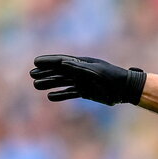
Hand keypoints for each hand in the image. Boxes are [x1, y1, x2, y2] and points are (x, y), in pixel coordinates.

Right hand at [31, 55, 145, 105]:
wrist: (126, 89)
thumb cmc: (112, 77)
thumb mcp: (96, 71)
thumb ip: (79, 67)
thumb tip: (62, 64)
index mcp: (82, 63)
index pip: (61, 61)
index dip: (48, 61)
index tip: (35, 62)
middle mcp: (80, 72)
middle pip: (59, 72)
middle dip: (45, 73)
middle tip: (32, 75)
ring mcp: (82, 82)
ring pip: (62, 82)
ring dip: (50, 83)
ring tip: (36, 85)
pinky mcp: (86, 92)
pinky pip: (70, 93)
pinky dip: (61, 95)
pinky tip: (51, 97)